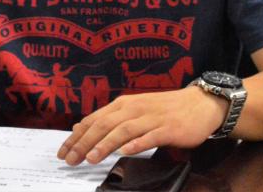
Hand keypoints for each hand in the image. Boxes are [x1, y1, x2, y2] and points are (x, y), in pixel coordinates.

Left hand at [57, 86, 225, 165]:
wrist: (199, 104)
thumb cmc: (165, 109)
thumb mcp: (133, 110)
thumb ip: (108, 119)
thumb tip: (80, 126)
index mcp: (124, 104)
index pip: (94, 119)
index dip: (77, 135)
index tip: (63, 151)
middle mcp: (135, 109)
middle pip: (105, 125)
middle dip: (85, 142)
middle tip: (71, 159)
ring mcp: (152, 118)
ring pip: (124, 130)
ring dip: (106, 144)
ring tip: (92, 158)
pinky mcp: (168, 129)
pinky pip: (150, 136)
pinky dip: (137, 143)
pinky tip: (126, 152)